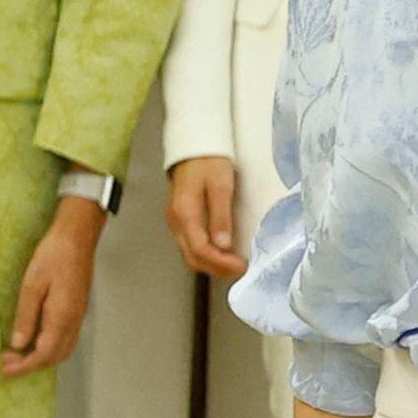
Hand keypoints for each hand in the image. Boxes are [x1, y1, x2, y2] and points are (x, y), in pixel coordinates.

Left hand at [3, 197, 102, 377]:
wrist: (78, 237)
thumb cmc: (53, 256)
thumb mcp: (32, 284)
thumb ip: (26, 316)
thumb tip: (19, 343)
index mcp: (62, 316)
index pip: (45, 353)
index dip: (23, 365)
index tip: (4, 368)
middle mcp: (74, 320)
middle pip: (57, 356)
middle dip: (32, 365)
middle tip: (7, 361)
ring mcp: (79, 314)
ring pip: (64, 348)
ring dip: (42, 357)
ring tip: (18, 352)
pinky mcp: (78, 308)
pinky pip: (67, 338)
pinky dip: (50, 346)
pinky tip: (34, 337)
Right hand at [166, 156, 246, 277]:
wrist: (193, 147)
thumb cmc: (209, 162)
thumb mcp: (220, 186)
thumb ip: (221, 215)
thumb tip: (223, 245)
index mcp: (184, 214)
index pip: (200, 250)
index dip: (221, 263)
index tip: (240, 266)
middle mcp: (176, 222)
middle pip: (192, 257)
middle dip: (216, 268)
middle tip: (239, 270)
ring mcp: (176, 222)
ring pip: (189, 254)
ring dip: (211, 264)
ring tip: (233, 266)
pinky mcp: (180, 219)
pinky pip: (190, 245)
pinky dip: (205, 254)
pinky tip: (221, 254)